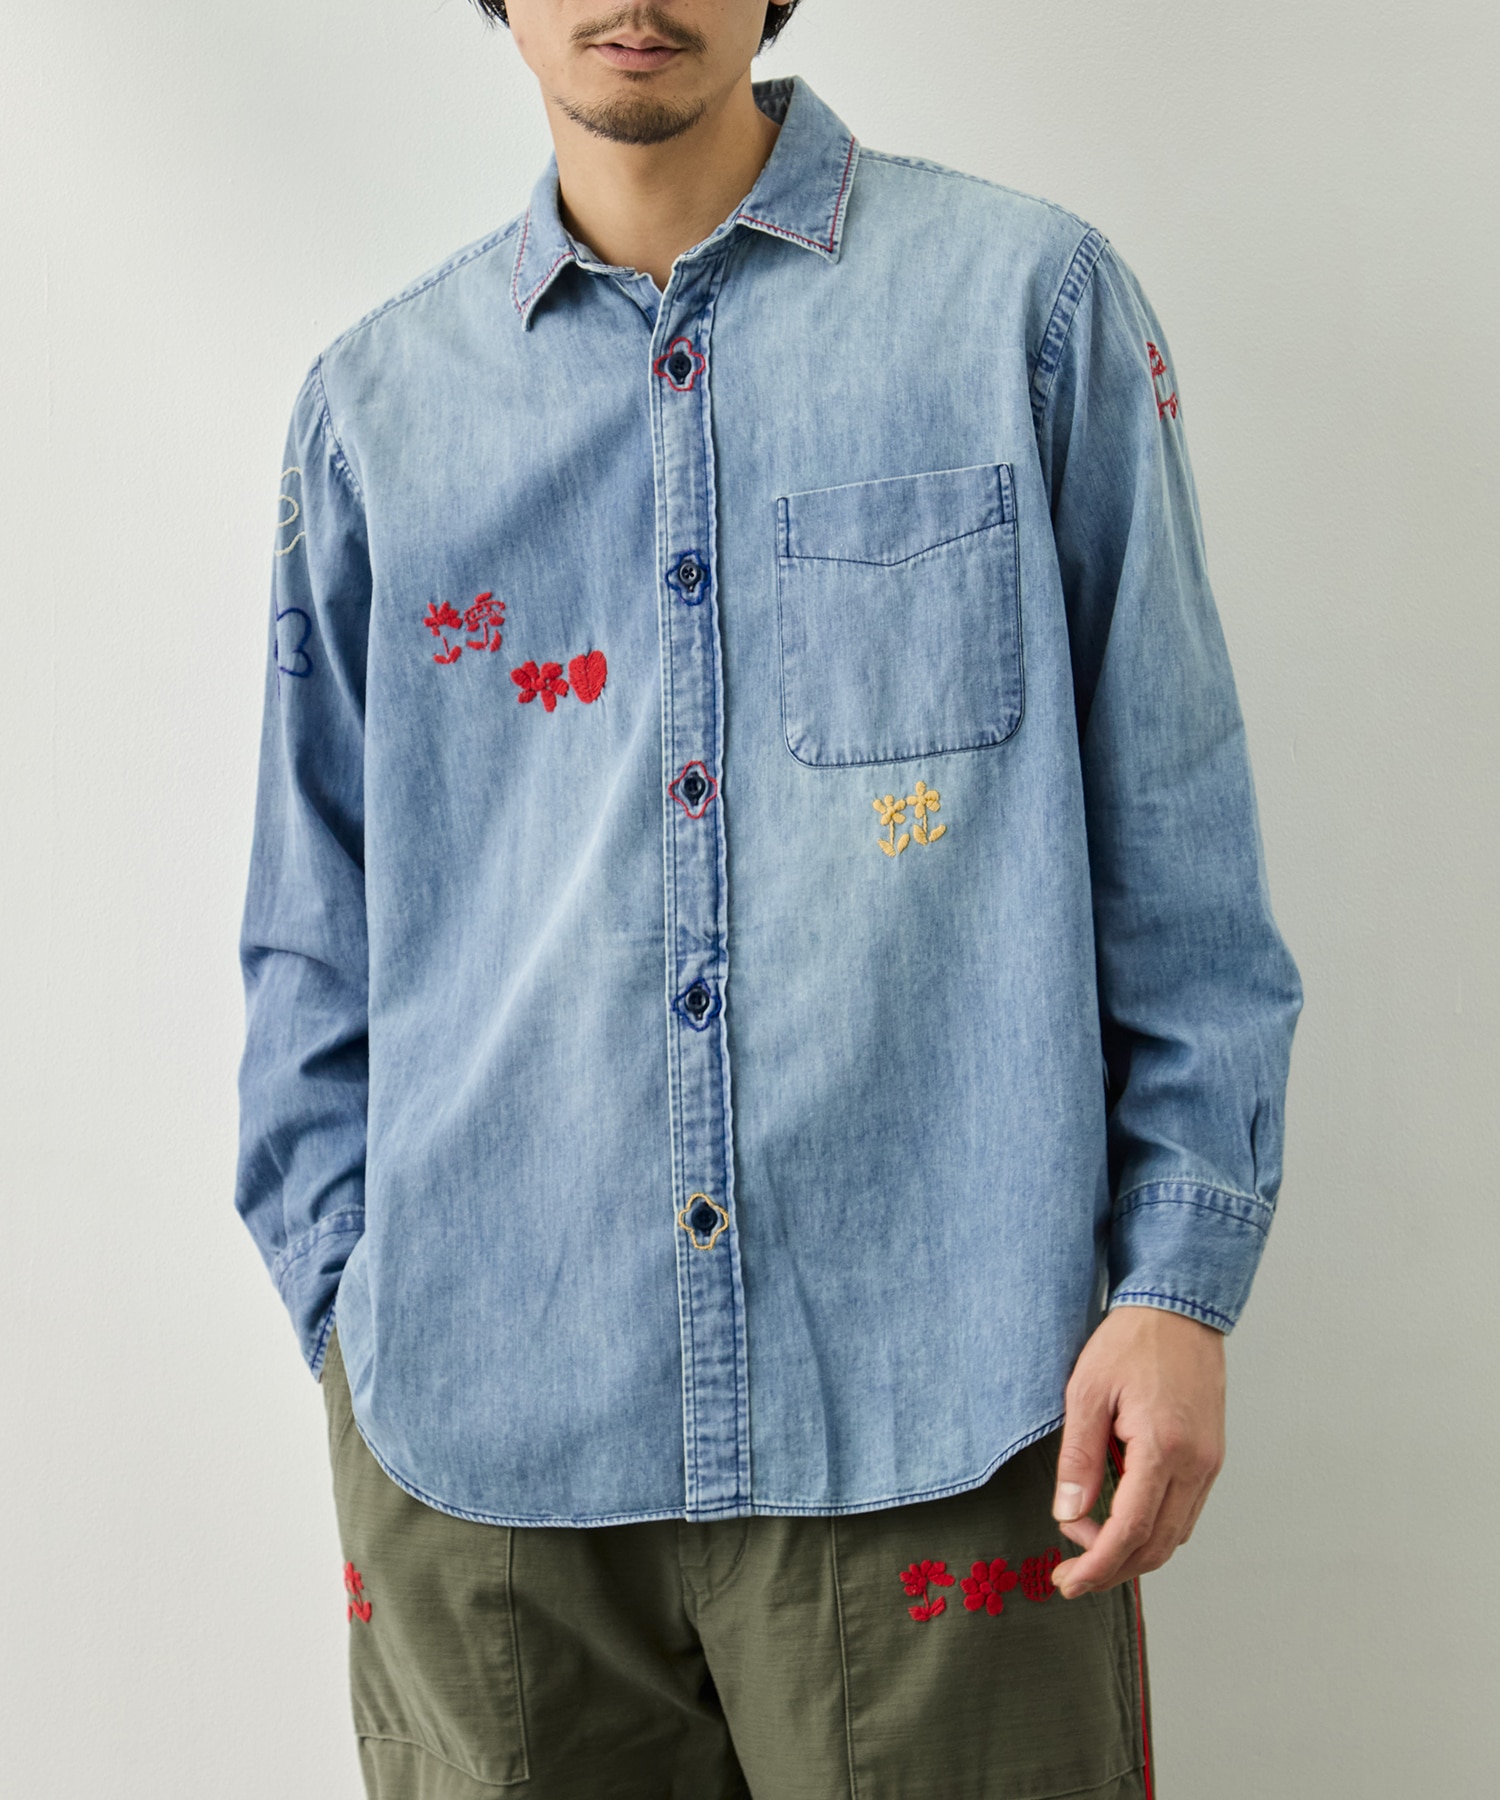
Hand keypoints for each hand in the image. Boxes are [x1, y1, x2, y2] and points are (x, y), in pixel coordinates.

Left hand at [1049, 1305, 1224, 1598]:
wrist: (1179, 1309)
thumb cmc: (1130, 1342)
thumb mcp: (1087, 1392)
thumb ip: (1079, 1457)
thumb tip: (1068, 1515)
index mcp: (1164, 1448)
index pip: (1130, 1531)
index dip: (1097, 1565)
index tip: (1067, 1580)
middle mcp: (1196, 1464)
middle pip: (1156, 1546)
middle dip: (1113, 1569)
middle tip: (1072, 1576)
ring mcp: (1209, 1463)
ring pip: (1174, 1535)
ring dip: (1133, 1553)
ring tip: (1090, 1549)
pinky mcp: (1211, 1457)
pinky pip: (1185, 1512)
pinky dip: (1153, 1529)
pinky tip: (1121, 1520)